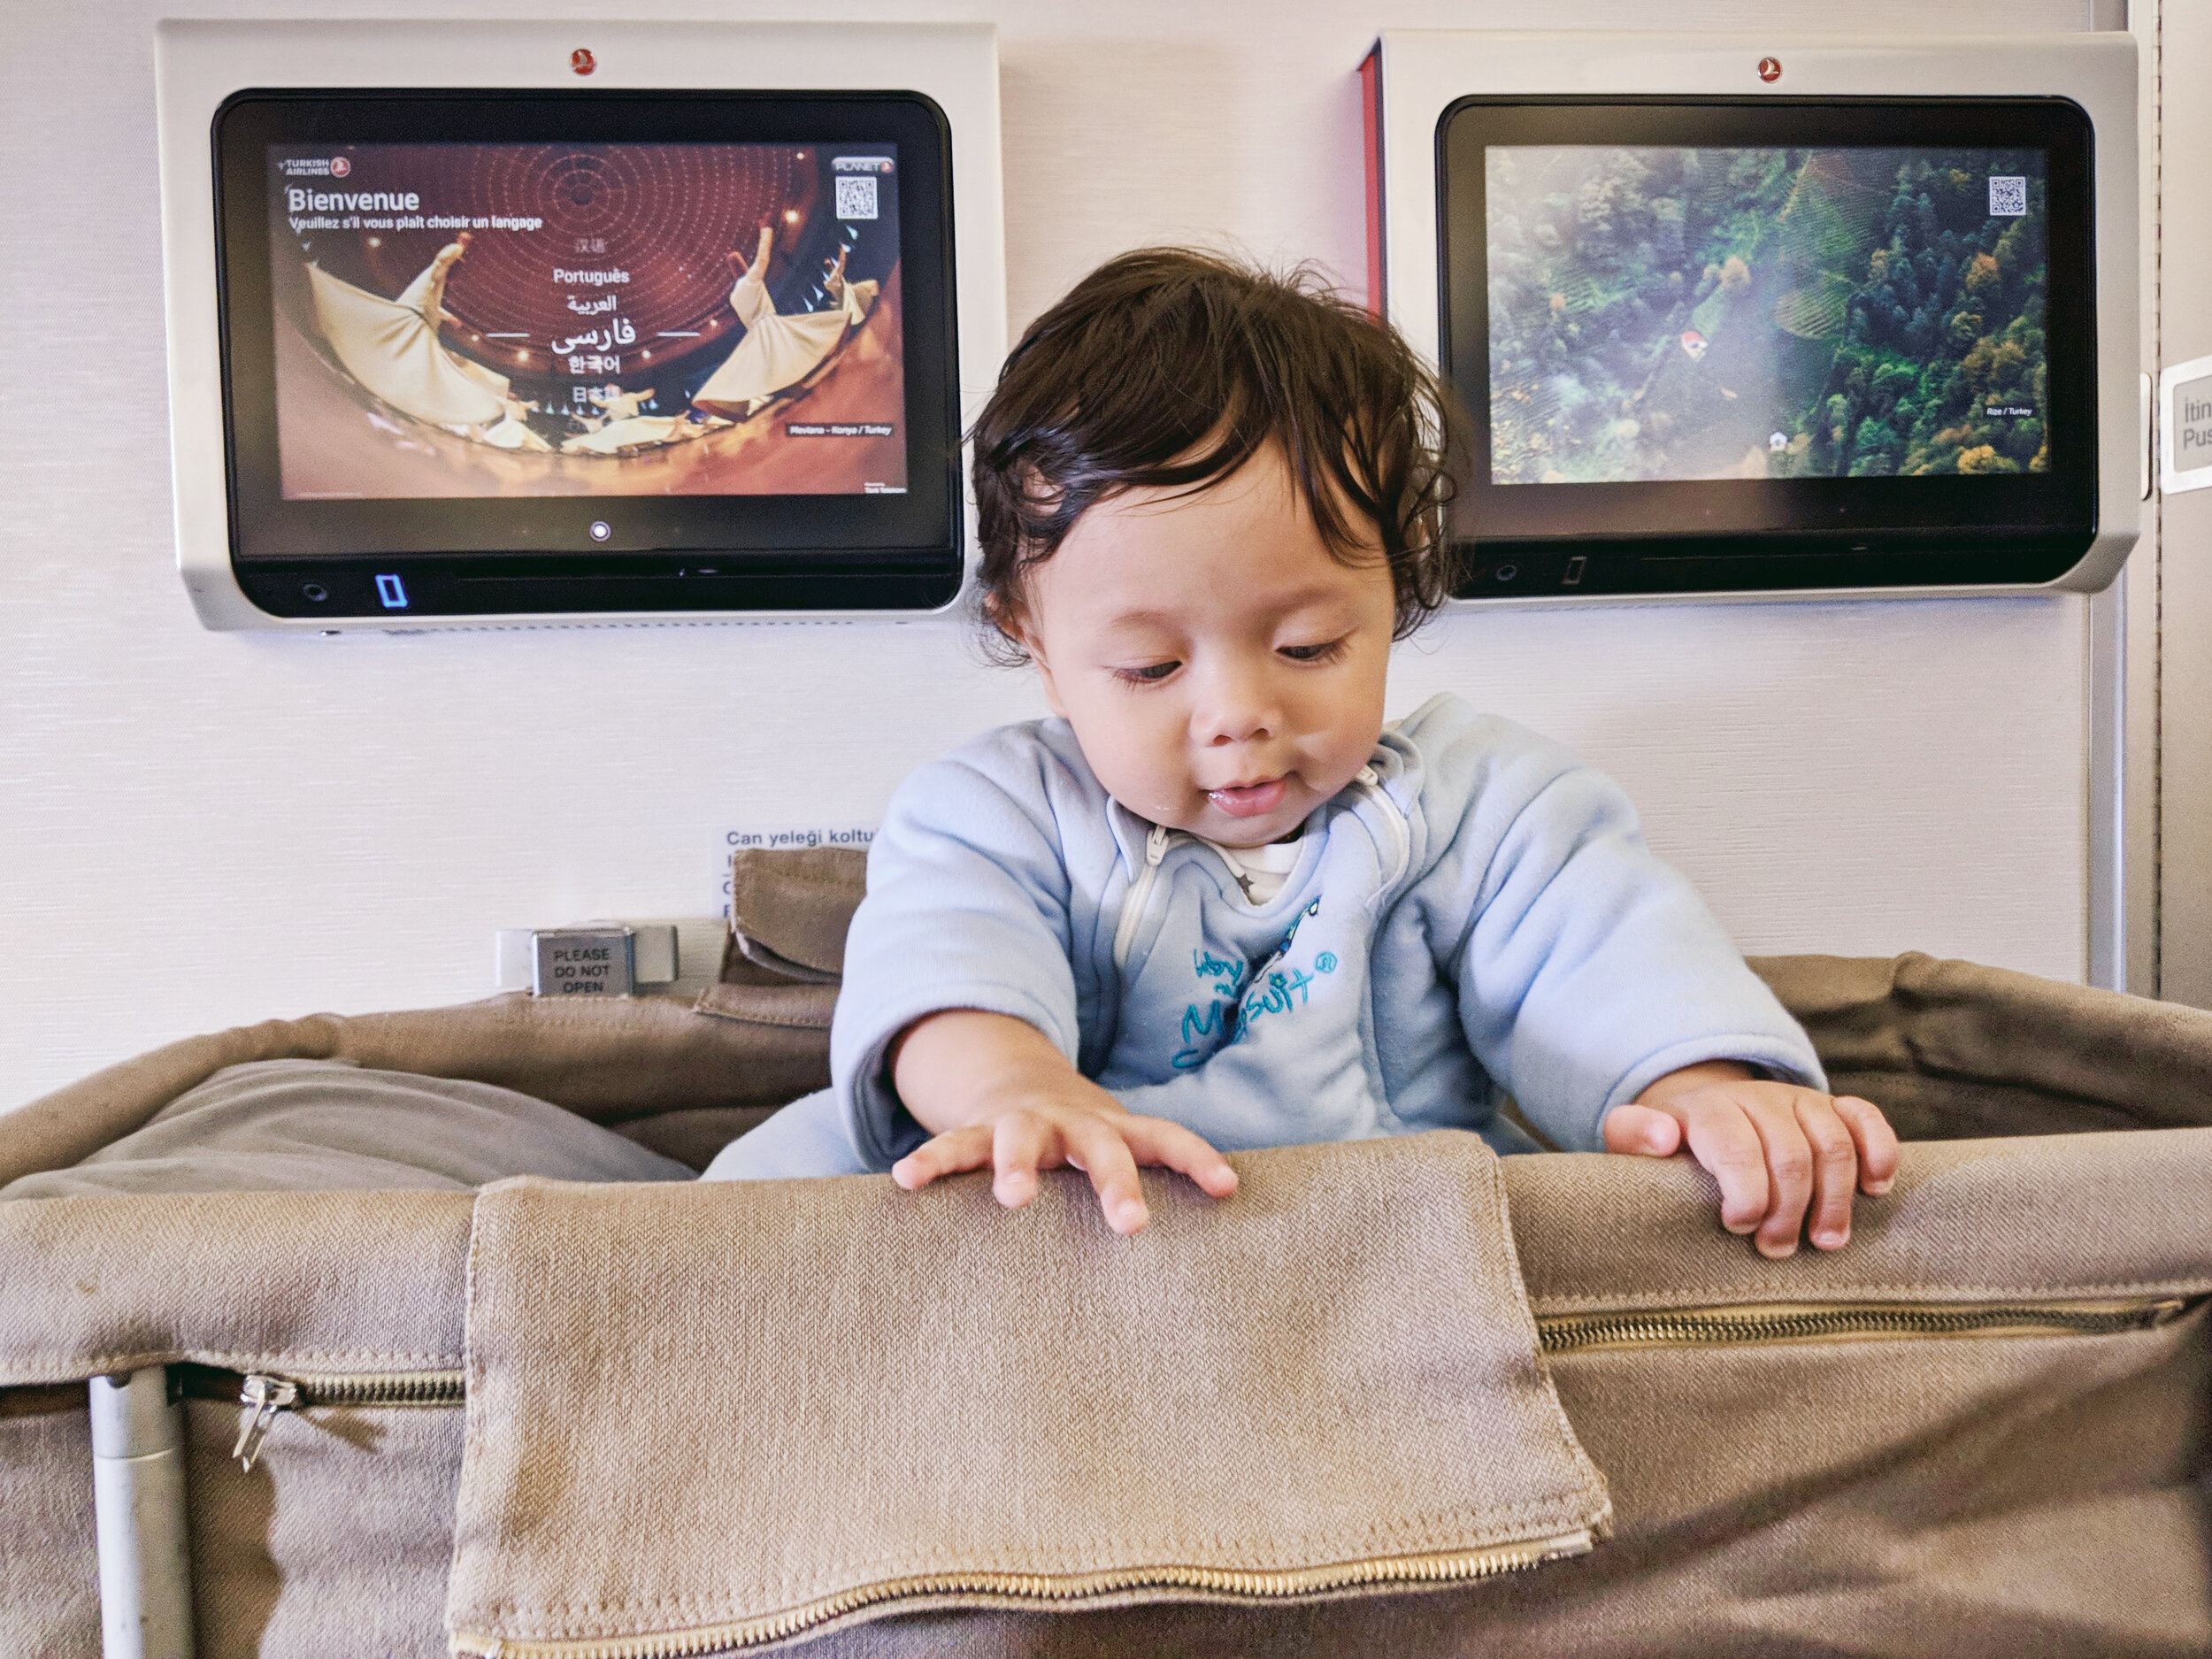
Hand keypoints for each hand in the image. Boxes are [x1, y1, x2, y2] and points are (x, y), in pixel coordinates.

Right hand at [890, 1010, 1237, 1235]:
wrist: (1022, 1084)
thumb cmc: (1086, 1146)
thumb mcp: (1121, 1153)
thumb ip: (1152, 1190)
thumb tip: (1221, 1265)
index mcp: (1118, 1130)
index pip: (1168, 1138)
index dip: (1198, 1159)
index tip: (1227, 1187)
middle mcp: (1075, 1124)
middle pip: (1102, 1147)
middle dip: (1116, 1182)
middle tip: (1131, 1224)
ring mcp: (1024, 1124)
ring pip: (1020, 1138)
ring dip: (1019, 1165)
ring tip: (1012, 1197)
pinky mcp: (977, 1131)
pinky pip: (952, 1143)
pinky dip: (931, 1160)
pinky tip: (907, 1180)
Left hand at [1601, 1061, 1897, 1257]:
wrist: (1700, 1109)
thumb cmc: (1669, 1142)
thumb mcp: (1632, 1136)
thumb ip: (1634, 1134)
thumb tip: (1663, 1138)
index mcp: (1711, 1110)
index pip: (1736, 1147)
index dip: (1746, 1194)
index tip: (1739, 1227)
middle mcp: (1760, 1099)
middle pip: (1790, 1153)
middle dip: (1788, 1209)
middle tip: (1777, 1249)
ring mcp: (1801, 1101)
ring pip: (1834, 1143)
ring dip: (1836, 1198)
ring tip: (1826, 1242)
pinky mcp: (1834, 1107)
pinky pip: (1867, 1118)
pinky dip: (1879, 1152)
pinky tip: (1875, 1190)